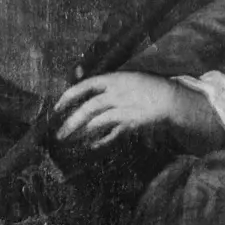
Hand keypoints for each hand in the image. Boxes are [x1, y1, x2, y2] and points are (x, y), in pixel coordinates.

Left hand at [54, 72, 178, 148]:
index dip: (69, 96)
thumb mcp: (123, 77)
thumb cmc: (143, 86)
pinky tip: (90, 146)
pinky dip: (100, 141)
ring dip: (81, 133)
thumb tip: (78, 79)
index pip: (85, 86)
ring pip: (97, 123)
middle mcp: (117, 94)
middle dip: (71, 122)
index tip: (57, 107)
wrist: (168, 98)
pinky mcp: (130, 124)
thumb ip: (103, 84)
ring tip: (68, 141)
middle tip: (58, 135)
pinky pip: (111, 135)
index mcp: (113, 79)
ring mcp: (123, 110)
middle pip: (89, 108)